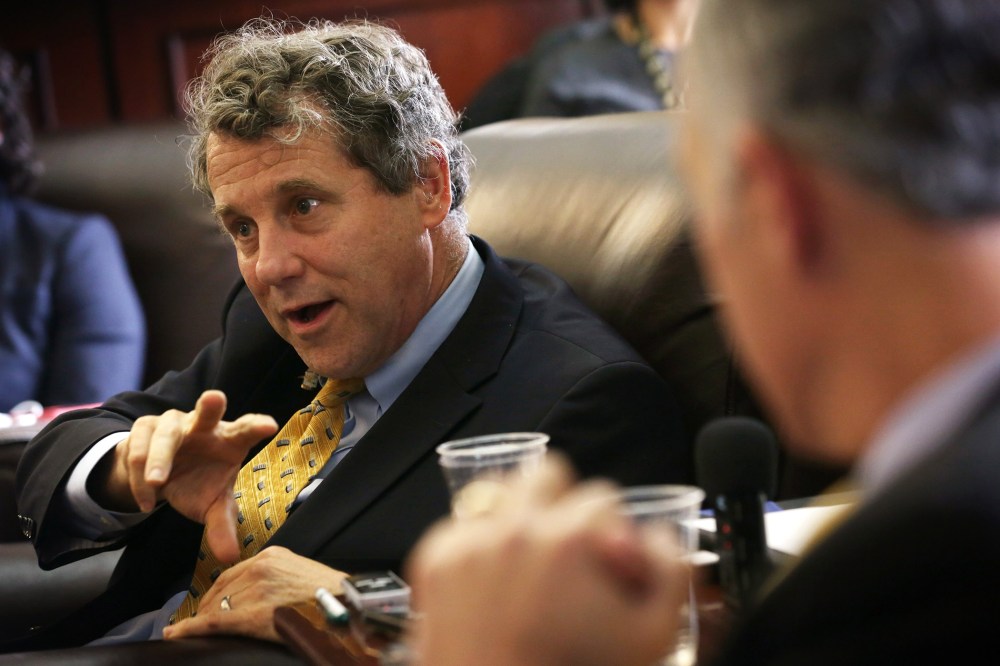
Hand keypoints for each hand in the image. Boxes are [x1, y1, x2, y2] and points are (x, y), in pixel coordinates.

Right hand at [96, 390, 277, 562]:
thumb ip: (222, 526)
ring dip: (160, 457)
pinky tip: (148, 501)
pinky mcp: (144, 428)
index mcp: (229, 439)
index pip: (247, 429)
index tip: (269, 425)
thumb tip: (230, 557)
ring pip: (165, 434)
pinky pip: (137, 449)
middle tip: (214, 398)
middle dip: (210, 405)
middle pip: (207, 410)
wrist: (159, 476)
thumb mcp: (212, 505)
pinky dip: (139, 476)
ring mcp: (172, 423)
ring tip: (157, 483)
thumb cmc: (198, 483)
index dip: (257, 426)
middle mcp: (203, 426)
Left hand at [162, 546, 347, 641]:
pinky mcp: (255, 613)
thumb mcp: (304, 575)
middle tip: (196, 623)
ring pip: (217, 606)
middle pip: (222, 589)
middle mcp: (261, 567)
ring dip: (202, 620)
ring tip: (189, 632)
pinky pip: (215, 621)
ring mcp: (257, 590)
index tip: (208, 605)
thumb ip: (280, 579)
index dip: (217, 592)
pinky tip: (178, 634)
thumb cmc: (334, 598)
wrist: (351, 610)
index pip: (233, 573)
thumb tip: (265, 597)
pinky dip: (192, 628)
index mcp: (273, 556)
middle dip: (207, 607)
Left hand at [405, 456, 690, 665]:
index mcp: (570, 539)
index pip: (602, 494)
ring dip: (518, 511)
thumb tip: (658, 534)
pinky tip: (495, 579)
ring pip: (499, 488)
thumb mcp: (652, 637)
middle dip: (564, 503)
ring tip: (528, 555)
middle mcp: (515, 529)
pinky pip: (460, 523)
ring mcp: (470, 540)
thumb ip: (669, 573)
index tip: (605, 558)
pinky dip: (479, 542)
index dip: (611, 530)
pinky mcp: (436, 559)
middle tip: (567, 548)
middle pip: (548, 472)